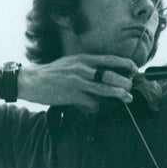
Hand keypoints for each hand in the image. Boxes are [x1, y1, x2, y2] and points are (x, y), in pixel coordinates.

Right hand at [19, 54, 136, 110]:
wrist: (30, 81)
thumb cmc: (53, 73)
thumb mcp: (72, 63)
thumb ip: (89, 66)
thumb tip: (108, 73)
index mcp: (83, 59)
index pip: (110, 59)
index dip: (126, 64)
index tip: (136, 69)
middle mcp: (82, 69)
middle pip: (111, 75)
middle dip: (125, 82)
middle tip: (130, 87)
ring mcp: (77, 82)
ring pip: (104, 89)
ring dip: (118, 94)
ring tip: (127, 97)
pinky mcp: (72, 95)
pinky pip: (91, 102)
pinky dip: (96, 106)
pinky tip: (95, 108)